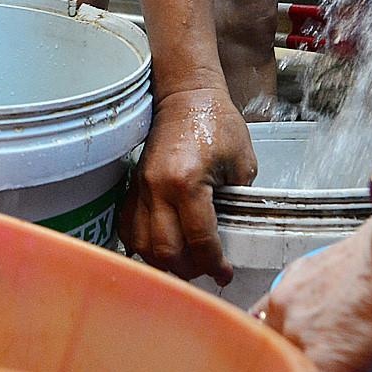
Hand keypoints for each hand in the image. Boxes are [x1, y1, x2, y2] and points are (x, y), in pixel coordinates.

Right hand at [121, 87, 249, 283]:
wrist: (186, 97)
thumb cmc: (217, 123)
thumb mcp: (243, 163)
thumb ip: (238, 202)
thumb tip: (233, 236)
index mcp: (188, 182)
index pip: (199, 239)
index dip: (214, 263)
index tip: (225, 273)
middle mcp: (158, 188)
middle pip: (166, 249)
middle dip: (189, 270)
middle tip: (206, 272)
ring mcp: (140, 188)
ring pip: (141, 244)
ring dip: (163, 262)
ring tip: (184, 265)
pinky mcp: (132, 186)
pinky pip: (128, 227)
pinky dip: (142, 245)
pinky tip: (160, 249)